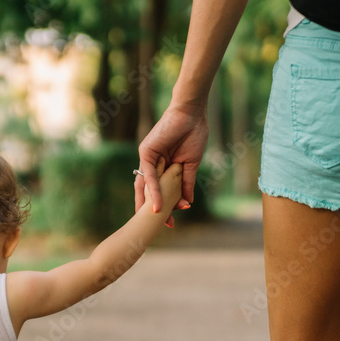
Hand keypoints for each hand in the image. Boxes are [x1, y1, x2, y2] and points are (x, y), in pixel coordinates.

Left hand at [135, 101, 208, 224]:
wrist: (192, 115)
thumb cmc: (194, 135)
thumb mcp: (191, 165)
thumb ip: (187, 183)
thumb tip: (188, 202)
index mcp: (162, 167)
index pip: (160, 191)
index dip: (165, 206)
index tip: (172, 222)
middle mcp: (152, 165)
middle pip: (149, 192)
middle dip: (154, 210)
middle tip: (165, 226)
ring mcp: (147, 159)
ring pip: (145, 187)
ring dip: (150, 205)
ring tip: (156, 220)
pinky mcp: (146, 152)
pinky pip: (149, 176)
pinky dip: (154, 191)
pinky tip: (157, 205)